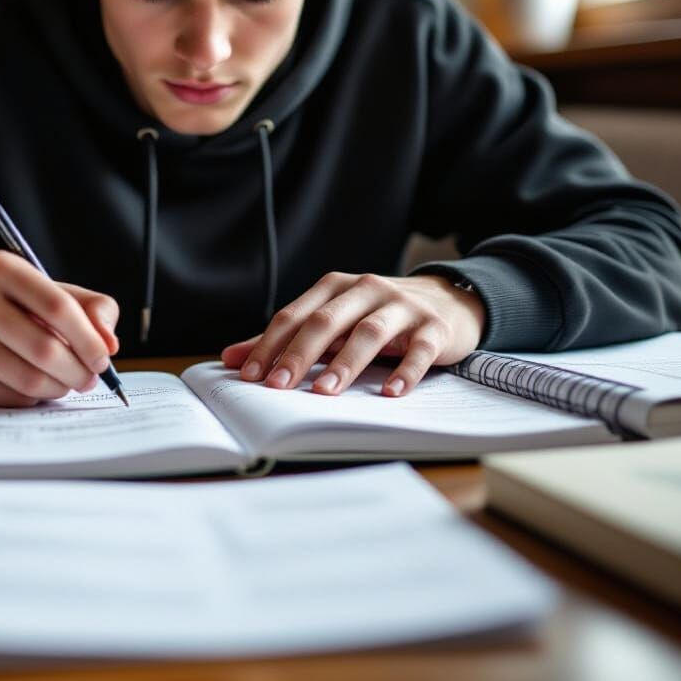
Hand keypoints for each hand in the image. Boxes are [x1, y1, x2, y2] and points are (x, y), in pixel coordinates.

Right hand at [0, 251, 119, 405]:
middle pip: (46, 348)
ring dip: (58, 388)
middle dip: (79, 371)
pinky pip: (7, 398)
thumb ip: (88, 307)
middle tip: (89, 379)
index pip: (58, 306)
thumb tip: (110, 343)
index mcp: (2, 268)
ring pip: (28, 378)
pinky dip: (30, 399)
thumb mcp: (43, 291)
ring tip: (65, 384)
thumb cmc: (2, 306)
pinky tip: (31, 388)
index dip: (89, 338)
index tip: (103, 358)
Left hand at [220, 273, 484, 397]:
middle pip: (327, 321)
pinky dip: (405, 371)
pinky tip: (390, 393)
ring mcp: (402, 306)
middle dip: (299, 354)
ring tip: (324, 392)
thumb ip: (286, 339)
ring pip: (368, 332)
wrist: (449, 300)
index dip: (269, 344)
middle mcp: (366, 290)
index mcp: (336, 287)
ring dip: (345, 363)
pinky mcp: (434, 327)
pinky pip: (419, 349)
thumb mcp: (334, 320)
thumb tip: (231, 357)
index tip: (249, 375)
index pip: (295, 315)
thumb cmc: (379, 315)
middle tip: (278, 386)